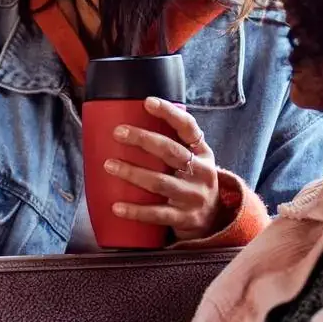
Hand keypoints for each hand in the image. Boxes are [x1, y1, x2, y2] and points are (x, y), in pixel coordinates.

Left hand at [103, 98, 222, 241]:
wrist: (214, 219)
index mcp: (203, 152)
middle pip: (171, 151)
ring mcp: (194, 197)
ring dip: (132, 173)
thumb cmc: (193, 182)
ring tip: (109, 165)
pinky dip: (135, 211)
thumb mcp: (194, 160)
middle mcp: (202, 172)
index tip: (147, 102)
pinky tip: (116, 207)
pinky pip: (157, 214)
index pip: (188, 127)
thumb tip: (135, 119)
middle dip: (143, 139)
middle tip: (118, 132)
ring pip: (160, 182)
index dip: (169, 113)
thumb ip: (175, 144)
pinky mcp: (184, 218)